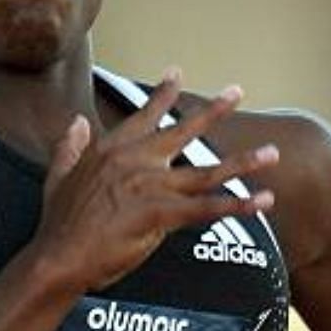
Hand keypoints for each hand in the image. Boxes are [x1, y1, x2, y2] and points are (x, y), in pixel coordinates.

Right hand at [33, 70, 277, 290]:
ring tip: (272, 153)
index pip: (143, 116)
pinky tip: (263, 202)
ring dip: (244, 163)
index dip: (162, 94)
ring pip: (207, 172)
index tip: (178, 72)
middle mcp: (135, 161)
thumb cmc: (58, 225)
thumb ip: (69, 147)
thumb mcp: (58, 178)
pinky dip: (239, 205)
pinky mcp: (160, 213)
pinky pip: (208, 208)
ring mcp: (149, 186)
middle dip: (214, 111)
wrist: (58, 257)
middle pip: (182, 132)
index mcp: (110, 151)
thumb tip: (75, 122)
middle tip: (237, 91)